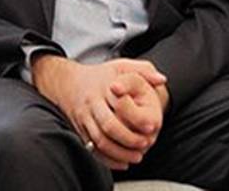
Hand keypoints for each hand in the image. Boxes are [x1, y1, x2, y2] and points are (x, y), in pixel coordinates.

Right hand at [32, 56, 166, 169]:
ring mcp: (84, 118)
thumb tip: (161, 79)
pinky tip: (120, 163)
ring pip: (99, 141)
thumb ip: (143, 70)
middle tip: (144, 145)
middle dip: (128, 139)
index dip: (136, 118)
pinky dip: (106, 159)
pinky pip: (92, 149)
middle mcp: (92, 104)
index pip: (120, 105)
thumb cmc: (100, 75)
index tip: (151, 127)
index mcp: (104, 88)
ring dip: (119, 153)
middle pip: (108, 126)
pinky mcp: (80, 131)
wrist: (67, 82)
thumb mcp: (121, 65)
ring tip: (136, 157)